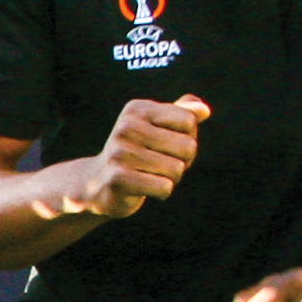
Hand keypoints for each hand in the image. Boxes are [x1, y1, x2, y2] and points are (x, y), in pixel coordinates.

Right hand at [37, 96, 207, 223]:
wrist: (97, 184)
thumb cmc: (137, 153)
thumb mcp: (158, 128)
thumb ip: (182, 113)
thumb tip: (204, 110)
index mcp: (137, 109)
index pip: (189, 120)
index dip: (188, 137)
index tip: (168, 145)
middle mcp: (126, 127)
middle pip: (187, 146)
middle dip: (183, 162)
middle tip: (161, 165)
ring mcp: (120, 153)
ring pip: (177, 169)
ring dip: (171, 179)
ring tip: (151, 176)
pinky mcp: (118, 179)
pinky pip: (165, 187)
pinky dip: (162, 192)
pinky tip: (145, 189)